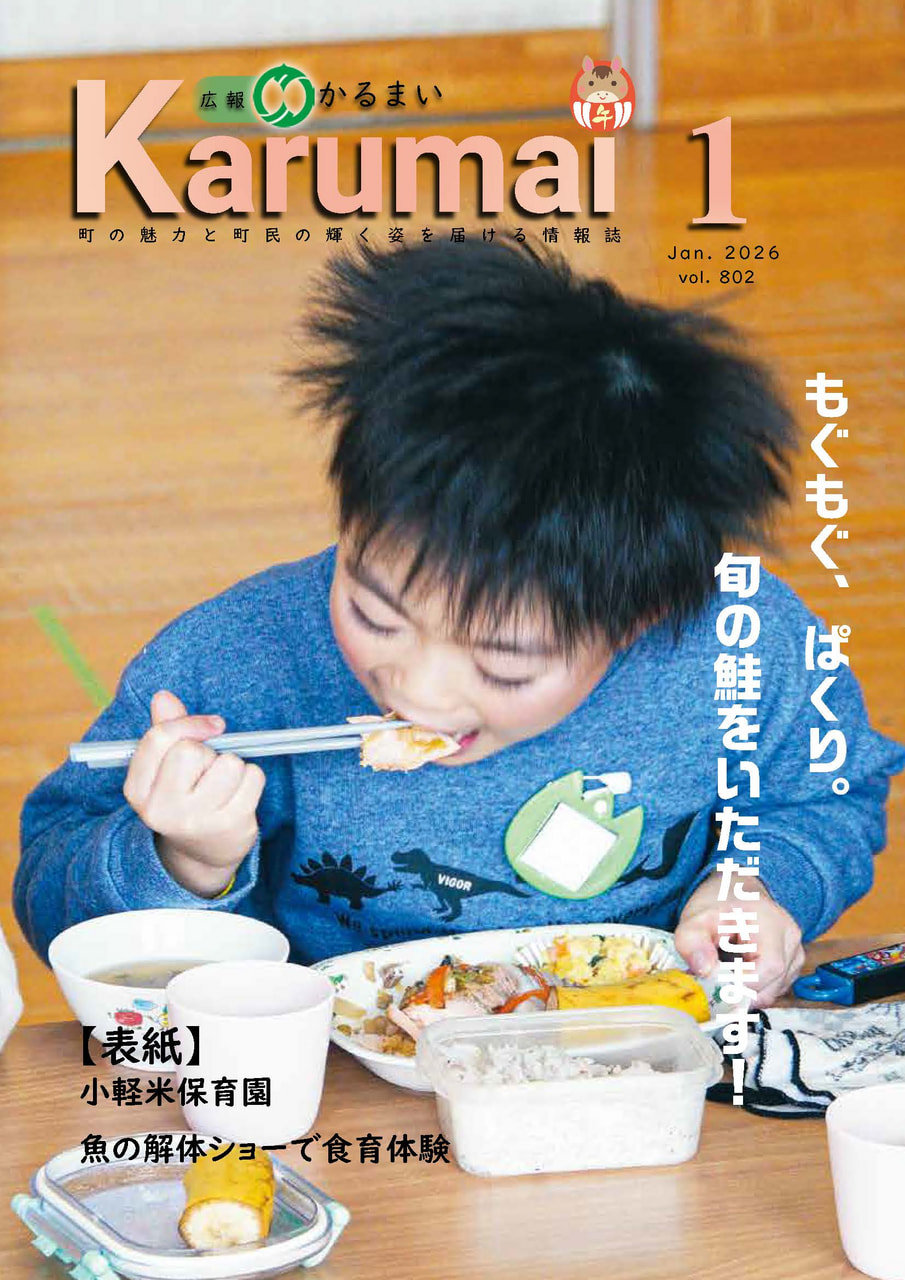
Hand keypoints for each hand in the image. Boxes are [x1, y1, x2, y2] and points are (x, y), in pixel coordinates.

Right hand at [122, 690, 265, 896]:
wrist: (202, 854)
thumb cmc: (184, 798)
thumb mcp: (165, 769)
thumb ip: (166, 731)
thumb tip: (163, 697)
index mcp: (137, 790)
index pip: (158, 739)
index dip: (188, 723)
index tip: (212, 726)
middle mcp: (161, 809)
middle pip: (192, 750)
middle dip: (207, 752)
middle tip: (207, 772)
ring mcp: (196, 821)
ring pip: (228, 763)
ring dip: (232, 765)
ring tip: (223, 784)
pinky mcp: (230, 825)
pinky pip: (252, 777)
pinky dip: (252, 778)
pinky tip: (240, 794)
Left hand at [674, 872, 804, 1007]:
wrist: (737, 890)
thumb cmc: (719, 903)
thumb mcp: (696, 917)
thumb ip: (692, 943)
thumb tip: (704, 971)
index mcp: (772, 923)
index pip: (769, 968)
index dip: (742, 985)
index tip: (715, 985)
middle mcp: (791, 940)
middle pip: (771, 986)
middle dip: (739, 990)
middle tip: (714, 979)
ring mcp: (796, 953)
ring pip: (772, 992)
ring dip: (745, 990)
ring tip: (726, 966)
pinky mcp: (793, 965)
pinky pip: (773, 989)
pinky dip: (753, 987)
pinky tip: (739, 969)